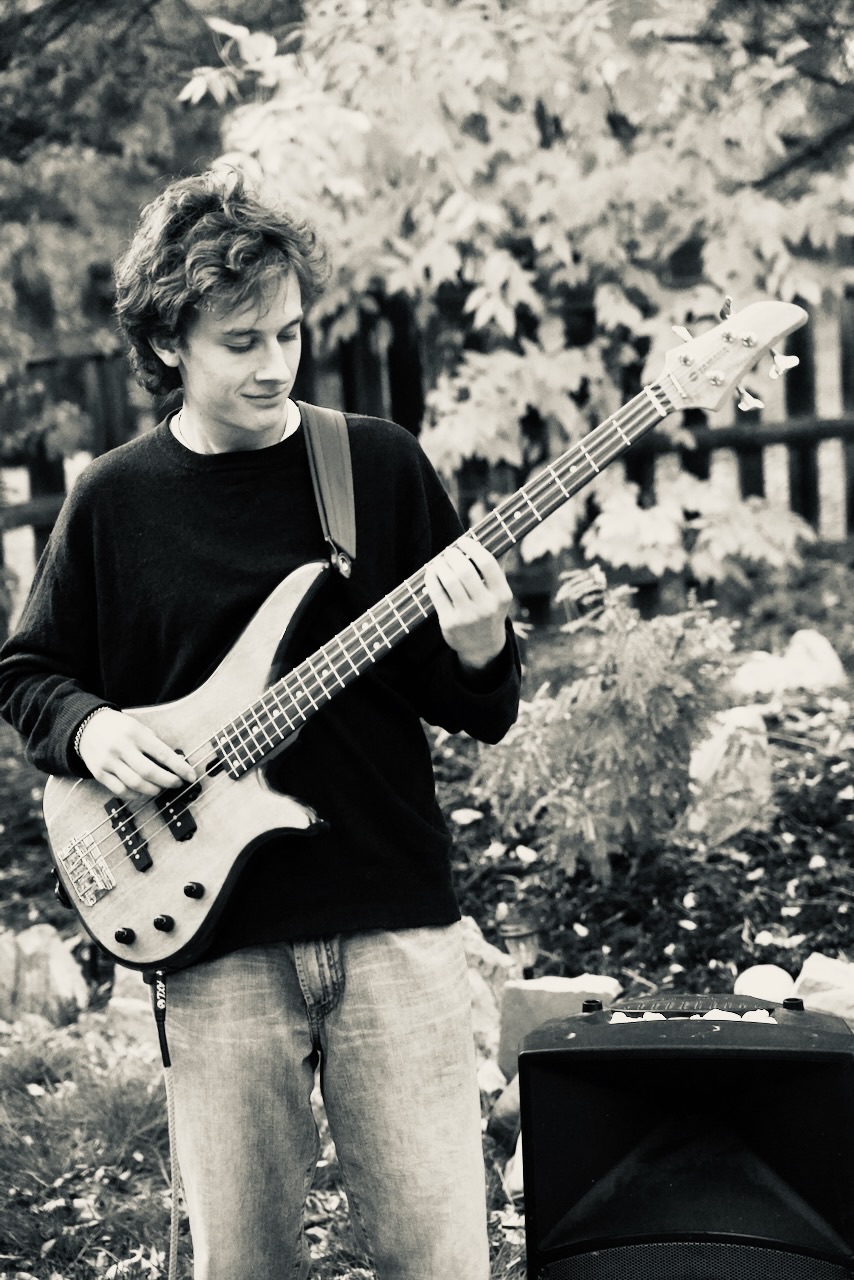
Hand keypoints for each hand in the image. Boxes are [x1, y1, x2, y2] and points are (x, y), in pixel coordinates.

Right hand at [77, 708, 196, 798]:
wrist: (86, 726)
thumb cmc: (118, 727)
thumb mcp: (138, 727)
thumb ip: (153, 744)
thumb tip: (175, 763)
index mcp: (135, 733)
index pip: (162, 753)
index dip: (180, 767)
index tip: (191, 776)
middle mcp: (121, 748)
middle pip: (149, 772)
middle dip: (168, 781)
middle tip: (178, 784)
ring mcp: (108, 762)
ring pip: (136, 784)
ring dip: (154, 790)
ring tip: (161, 788)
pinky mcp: (99, 773)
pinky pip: (121, 791)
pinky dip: (136, 795)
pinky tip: (144, 792)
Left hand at [424, 536, 512, 670]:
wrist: (483, 647)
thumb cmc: (490, 611)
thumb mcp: (499, 594)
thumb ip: (498, 567)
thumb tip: (499, 536)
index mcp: (502, 595)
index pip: (487, 563)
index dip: (472, 547)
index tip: (463, 541)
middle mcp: (486, 606)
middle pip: (465, 571)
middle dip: (453, 556)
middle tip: (448, 551)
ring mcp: (467, 616)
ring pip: (449, 581)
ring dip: (440, 566)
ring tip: (439, 562)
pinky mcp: (450, 623)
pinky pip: (437, 594)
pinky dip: (431, 578)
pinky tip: (431, 572)